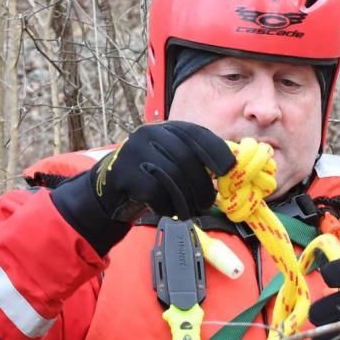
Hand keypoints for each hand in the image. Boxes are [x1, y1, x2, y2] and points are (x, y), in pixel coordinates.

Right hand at [92, 122, 235, 221]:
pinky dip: (167, 207)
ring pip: (172, 179)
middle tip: (207, 204)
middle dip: (202, 186)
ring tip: (190, 212)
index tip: (227, 170)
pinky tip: (168, 211)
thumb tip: (230, 169)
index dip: (216, 152)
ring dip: (186, 201)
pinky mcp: (125, 174)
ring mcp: (135, 152)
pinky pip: (156, 194)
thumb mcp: (170, 157)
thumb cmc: (149, 175)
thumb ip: (194, 157)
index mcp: (166, 127)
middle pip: (187, 160)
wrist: (110, 188)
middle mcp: (150, 134)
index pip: (197, 134)